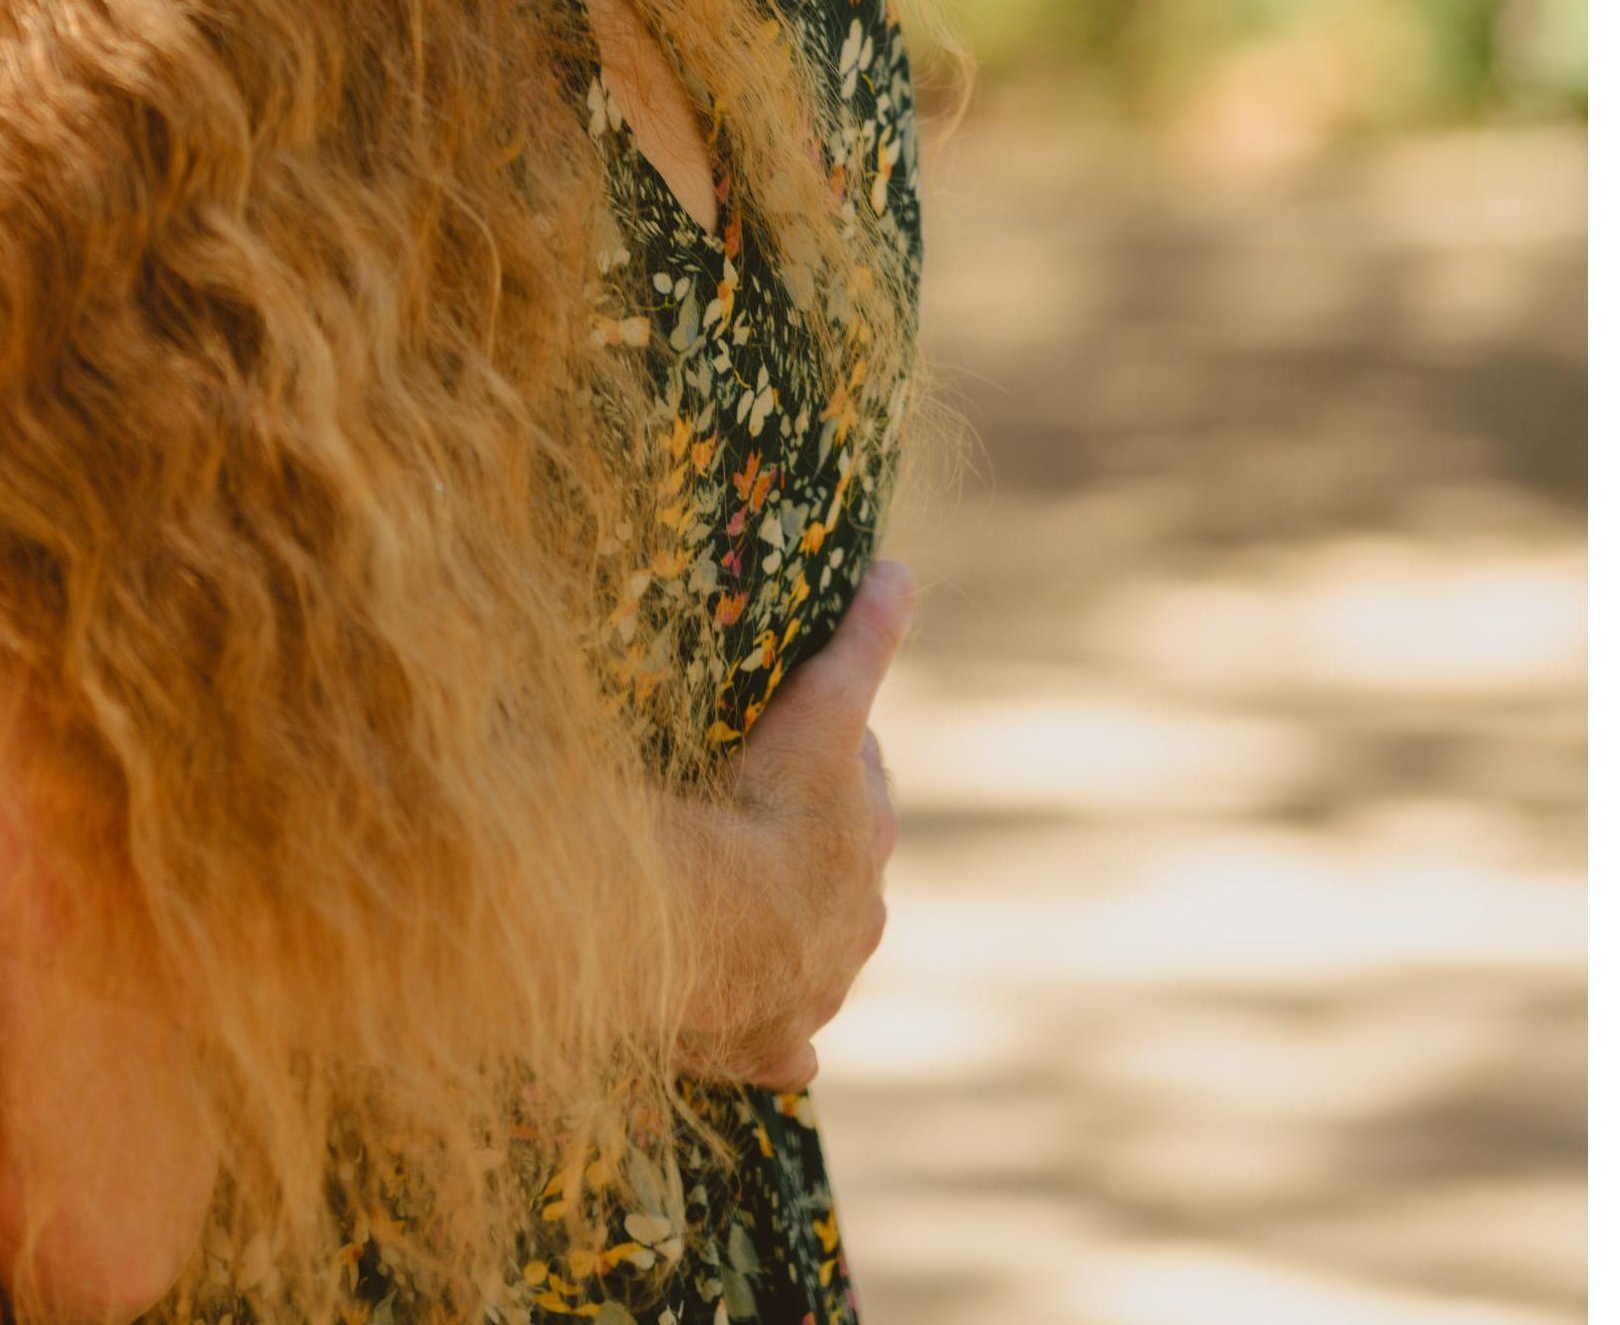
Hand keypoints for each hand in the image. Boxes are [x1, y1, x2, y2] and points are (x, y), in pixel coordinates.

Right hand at [664, 558, 914, 1090]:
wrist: (718, 925)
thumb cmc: (765, 808)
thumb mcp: (824, 710)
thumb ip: (865, 642)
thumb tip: (901, 569)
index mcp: (863, 843)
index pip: (858, 791)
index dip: (825, 763)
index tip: (792, 747)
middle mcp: (856, 920)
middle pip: (841, 871)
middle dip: (810, 846)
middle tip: (750, 816)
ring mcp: (817, 988)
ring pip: (812, 953)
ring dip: (782, 932)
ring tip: (729, 909)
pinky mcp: (774, 1046)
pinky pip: (782, 1049)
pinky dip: (774, 1038)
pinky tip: (762, 1036)